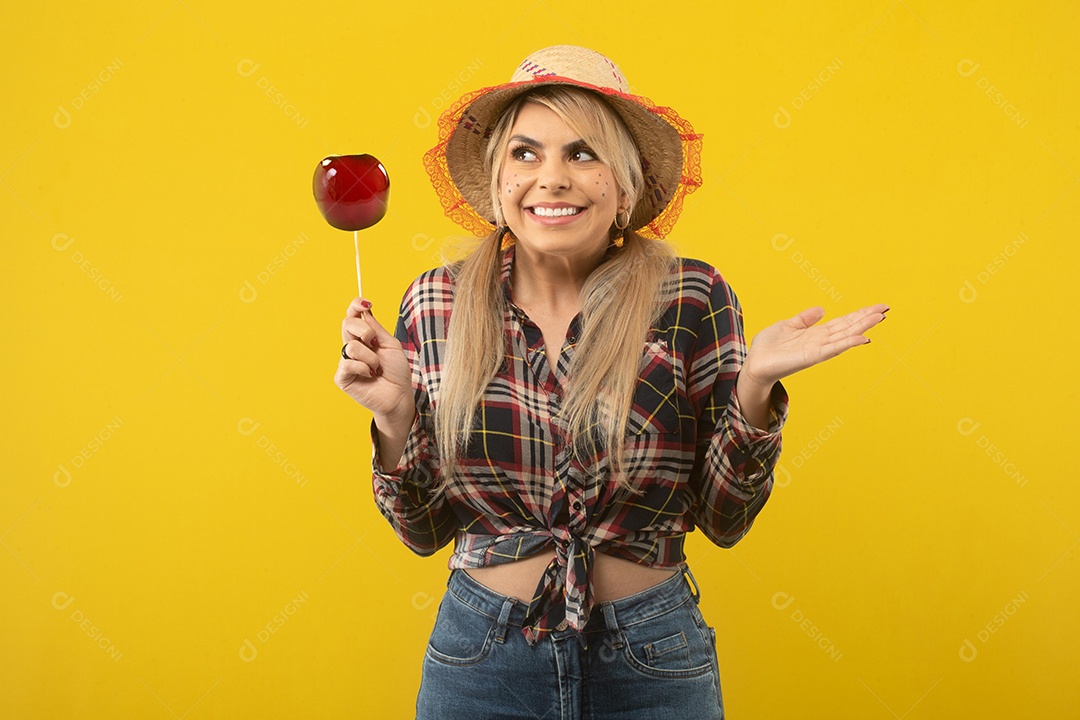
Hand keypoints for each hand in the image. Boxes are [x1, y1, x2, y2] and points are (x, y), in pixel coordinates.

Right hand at [335, 298, 414, 427]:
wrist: (399, 395)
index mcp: (363, 337)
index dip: (355, 306)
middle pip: (347, 324)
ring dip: (370, 357)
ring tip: (377, 368)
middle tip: (376, 343)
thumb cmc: (396, 371)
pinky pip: (347, 364)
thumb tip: (365, 311)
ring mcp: (346, 361)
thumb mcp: (390, 344)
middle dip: (365, 331)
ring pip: (351, 346)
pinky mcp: (342, 377)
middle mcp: (352, 346)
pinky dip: (363, 368)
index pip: (352, 316)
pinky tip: (370, 376)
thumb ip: (376, 328)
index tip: (366, 303)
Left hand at [742, 303, 888, 385]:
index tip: (877, 307)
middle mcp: (821, 341)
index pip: (843, 322)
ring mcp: (818, 350)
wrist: (754, 364)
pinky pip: (833, 349)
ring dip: (862, 327)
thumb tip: (822, 309)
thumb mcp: (788, 325)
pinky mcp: (811, 357)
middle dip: (867, 318)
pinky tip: (862, 338)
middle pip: (849, 327)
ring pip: (845, 336)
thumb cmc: (768, 348)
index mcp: (816, 334)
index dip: (859, 314)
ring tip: (879, 318)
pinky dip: (848, 343)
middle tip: (885, 309)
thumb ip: (805, 319)